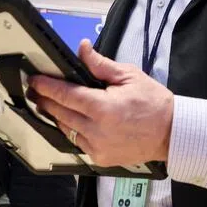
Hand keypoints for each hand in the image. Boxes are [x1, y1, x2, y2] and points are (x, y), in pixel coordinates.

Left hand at [28, 40, 174, 167]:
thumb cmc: (153, 102)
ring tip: (51, 104)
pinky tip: (72, 120)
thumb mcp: (128, 76)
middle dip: (45, 100)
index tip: (35, 80)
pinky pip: (77, 142)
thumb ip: (100, 64)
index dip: (46, 86)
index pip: (65, 95)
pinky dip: (72, 130)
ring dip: (57, 115)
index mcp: (103, 108)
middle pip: (60, 113)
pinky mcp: (100, 158)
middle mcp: (96, 130)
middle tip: (36, 91)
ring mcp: (97, 147)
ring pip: (66, 129)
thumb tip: (82, 48)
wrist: (171, 133)